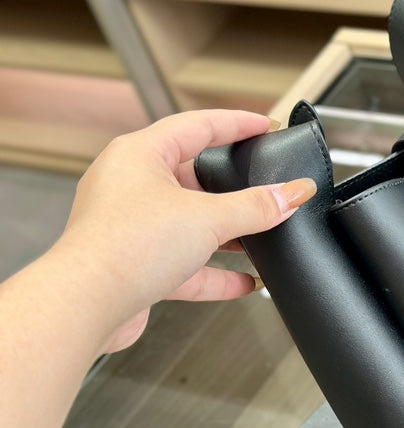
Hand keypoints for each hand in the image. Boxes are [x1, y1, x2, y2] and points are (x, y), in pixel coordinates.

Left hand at [53, 109, 315, 351]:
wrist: (86, 304)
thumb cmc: (123, 247)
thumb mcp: (208, 218)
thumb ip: (257, 207)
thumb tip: (293, 193)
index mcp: (139, 155)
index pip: (198, 126)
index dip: (237, 124)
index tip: (264, 126)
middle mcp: (130, 186)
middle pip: (194, 177)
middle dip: (233, 189)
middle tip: (265, 188)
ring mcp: (132, 226)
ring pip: (189, 223)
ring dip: (226, 234)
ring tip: (260, 240)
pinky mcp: (135, 265)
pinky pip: (184, 263)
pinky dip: (215, 272)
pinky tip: (244, 282)